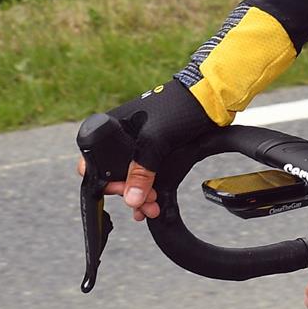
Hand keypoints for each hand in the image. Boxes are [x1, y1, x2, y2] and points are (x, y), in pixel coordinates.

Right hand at [76, 82, 218, 221]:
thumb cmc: (179, 108)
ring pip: (131, 179)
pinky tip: (151, 205)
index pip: (94, 162)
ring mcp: (140, 146)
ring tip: (151, 209)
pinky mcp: (157, 152)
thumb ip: (142, 170)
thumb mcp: (157, 139)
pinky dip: (147, 191)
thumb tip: (131, 199)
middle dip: (127, 193)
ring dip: (139, 197)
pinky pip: (146, 177)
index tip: (122, 192)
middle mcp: (122, 138)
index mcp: (113, 128)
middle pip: (113, 175)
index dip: (105, 181)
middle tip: (143, 204)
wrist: (212, 100)